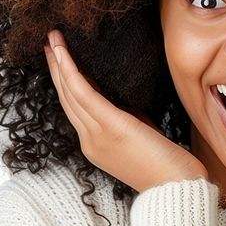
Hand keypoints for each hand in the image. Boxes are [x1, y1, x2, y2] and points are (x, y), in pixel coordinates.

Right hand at [44, 30, 208, 192]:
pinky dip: (72, 73)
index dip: (63, 81)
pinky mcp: (112, 127)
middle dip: (55, 67)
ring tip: (53, 38)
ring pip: (71, 93)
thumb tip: (120, 96)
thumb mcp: (138, 135)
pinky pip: (84, 95)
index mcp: (95, 145)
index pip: (74, 108)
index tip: (57, 57)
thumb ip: (125, 117)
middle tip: (48, 40)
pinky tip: (64, 55)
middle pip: (67, 98)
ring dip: (59, 63)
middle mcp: (90, 141)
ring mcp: (98, 136)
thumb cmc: (165, 163)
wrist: (177, 187)